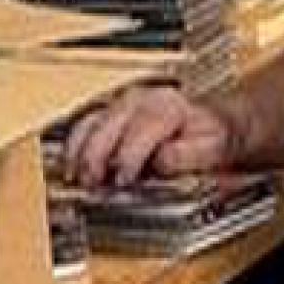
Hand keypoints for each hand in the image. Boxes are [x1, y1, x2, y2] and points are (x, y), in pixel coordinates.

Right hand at [61, 84, 240, 189]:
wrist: (213, 125)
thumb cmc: (211, 138)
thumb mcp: (211, 148)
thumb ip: (185, 156)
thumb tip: (161, 160)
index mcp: (167, 106)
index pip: (141, 127)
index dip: (129, 155)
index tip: (123, 179)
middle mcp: (142, 100)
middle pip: (109, 123)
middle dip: (97, 155)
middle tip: (93, 183)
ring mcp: (122, 105)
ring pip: (92, 121)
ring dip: (79, 151)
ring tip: (76, 177)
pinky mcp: (110, 114)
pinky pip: (84, 125)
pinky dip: (74, 146)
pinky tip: (71, 165)